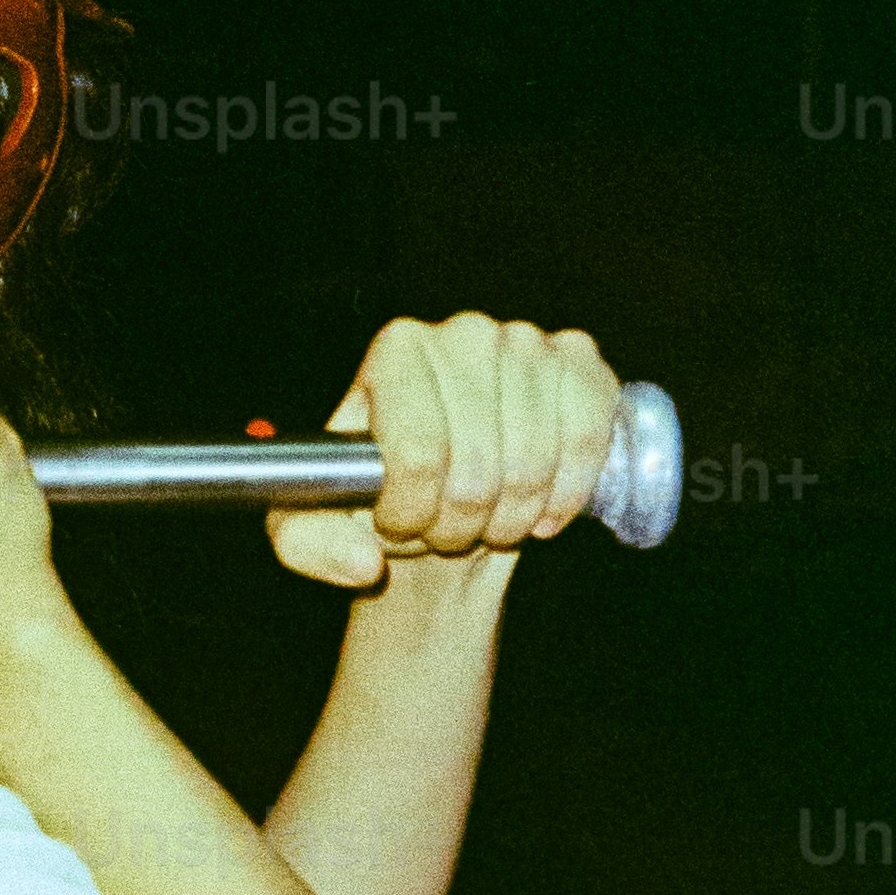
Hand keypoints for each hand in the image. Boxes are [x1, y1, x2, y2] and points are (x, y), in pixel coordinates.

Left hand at [268, 313, 621, 591]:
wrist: (449, 502)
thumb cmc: (382, 500)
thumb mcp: (314, 525)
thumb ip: (309, 545)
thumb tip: (362, 561)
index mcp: (396, 350)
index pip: (416, 453)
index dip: (410, 514)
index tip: (399, 524)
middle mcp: (464, 333)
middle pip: (476, 467)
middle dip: (459, 524)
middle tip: (444, 528)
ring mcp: (529, 343)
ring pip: (532, 467)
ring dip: (509, 519)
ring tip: (484, 519)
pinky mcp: (581, 366)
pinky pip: (586, 444)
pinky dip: (564, 495)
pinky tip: (539, 509)